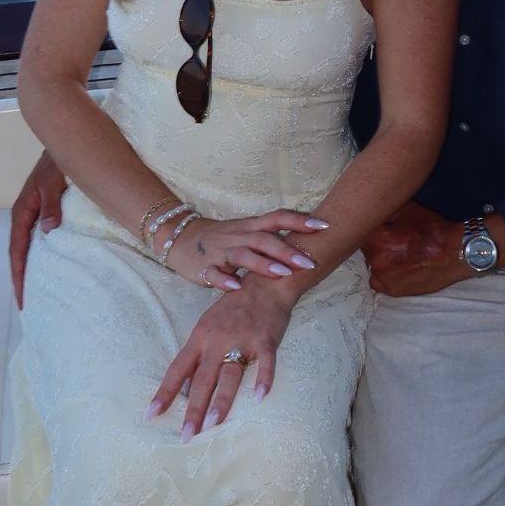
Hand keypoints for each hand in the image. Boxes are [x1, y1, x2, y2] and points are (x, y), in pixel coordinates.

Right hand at [10, 151, 67, 309]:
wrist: (66, 142)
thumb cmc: (58, 162)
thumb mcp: (54, 182)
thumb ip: (51, 205)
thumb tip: (46, 230)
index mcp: (23, 211)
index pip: (17, 250)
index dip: (19, 275)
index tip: (22, 299)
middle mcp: (25, 214)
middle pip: (20, 253)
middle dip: (21, 278)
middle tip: (27, 304)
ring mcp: (35, 212)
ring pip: (29, 246)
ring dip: (30, 267)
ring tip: (36, 290)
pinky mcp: (45, 209)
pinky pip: (39, 237)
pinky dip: (41, 253)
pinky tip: (51, 263)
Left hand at [146, 282, 291, 439]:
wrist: (265, 283)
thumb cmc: (234, 306)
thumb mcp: (208, 325)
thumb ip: (198, 354)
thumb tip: (185, 386)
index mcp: (200, 337)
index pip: (178, 369)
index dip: (165, 392)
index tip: (151, 415)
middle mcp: (217, 339)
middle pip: (202, 379)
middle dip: (193, 409)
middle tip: (186, 435)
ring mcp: (242, 339)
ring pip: (230, 374)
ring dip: (221, 400)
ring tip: (213, 425)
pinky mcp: (266, 339)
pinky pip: (266, 362)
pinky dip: (264, 379)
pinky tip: (260, 397)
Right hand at [157, 210, 329, 290]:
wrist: (181, 239)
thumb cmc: (222, 239)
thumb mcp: (247, 233)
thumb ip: (272, 238)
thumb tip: (307, 244)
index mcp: (251, 226)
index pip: (278, 217)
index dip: (300, 220)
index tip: (323, 225)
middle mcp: (238, 236)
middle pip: (265, 239)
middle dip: (287, 250)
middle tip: (308, 262)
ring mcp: (220, 251)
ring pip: (243, 254)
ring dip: (263, 264)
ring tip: (282, 274)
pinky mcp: (204, 267)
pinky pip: (214, 273)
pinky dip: (225, 280)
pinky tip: (237, 287)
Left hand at [361, 200, 468, 296]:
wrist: (455, 252)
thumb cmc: (432, 228)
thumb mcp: (407, 208)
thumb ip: (386, 209)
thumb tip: (374, 209)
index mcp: (376, 238)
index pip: (360, 229)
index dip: (370, 225)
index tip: (379, 223)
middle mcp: (375, 260)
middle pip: (365, 247)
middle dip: (375, 240)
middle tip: (390, 236)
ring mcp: (383, 277)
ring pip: (371, 263)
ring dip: (379, 257)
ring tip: (395, 251)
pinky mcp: (393, 291)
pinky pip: (377, 281)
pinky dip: (383, 273)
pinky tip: (394, 265)